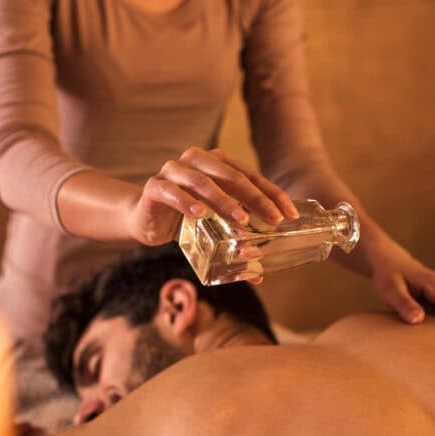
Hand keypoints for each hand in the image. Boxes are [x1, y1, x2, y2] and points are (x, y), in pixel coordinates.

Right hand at [127, 147, 299, 245]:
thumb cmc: (185, 220)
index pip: (251, 176)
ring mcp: (173, 171)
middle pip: (231, 176)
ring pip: (202, 182)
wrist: (145, 218)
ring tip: (241, 220)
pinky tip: (199, 214)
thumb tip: (259, 274)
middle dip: (256, 198)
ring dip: (223, 201)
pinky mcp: (154, 187)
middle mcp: (197, 160)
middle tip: (273, 219)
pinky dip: (186, 202)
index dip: (272, 194)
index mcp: (217, 163)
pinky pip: (171, 192)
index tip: (289, 215)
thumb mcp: (214, 226)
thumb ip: (236, 240)